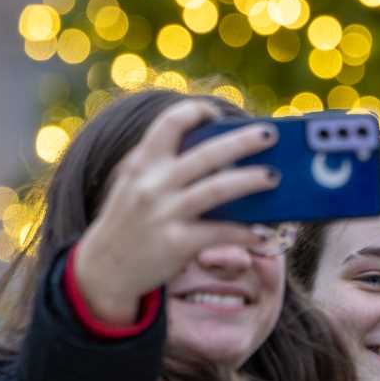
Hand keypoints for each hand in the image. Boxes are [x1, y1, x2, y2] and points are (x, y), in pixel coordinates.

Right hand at [73, 101, 282, 323]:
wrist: (104, 268)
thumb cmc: (131, 220)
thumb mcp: (135, 185)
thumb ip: (164, 166)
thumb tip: (223, 157)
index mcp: (142, 164)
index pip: (170, 123)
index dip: (196, 112)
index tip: (218, 114)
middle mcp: (153, 185)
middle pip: (206, 154)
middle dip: (242, 141)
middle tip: (271, 134)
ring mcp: (165, 214)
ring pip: (218, 190)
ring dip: (251, 180)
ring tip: (275, 176)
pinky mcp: (176, 243)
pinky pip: (220, 233)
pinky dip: (245, 232)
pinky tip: (263, 232)